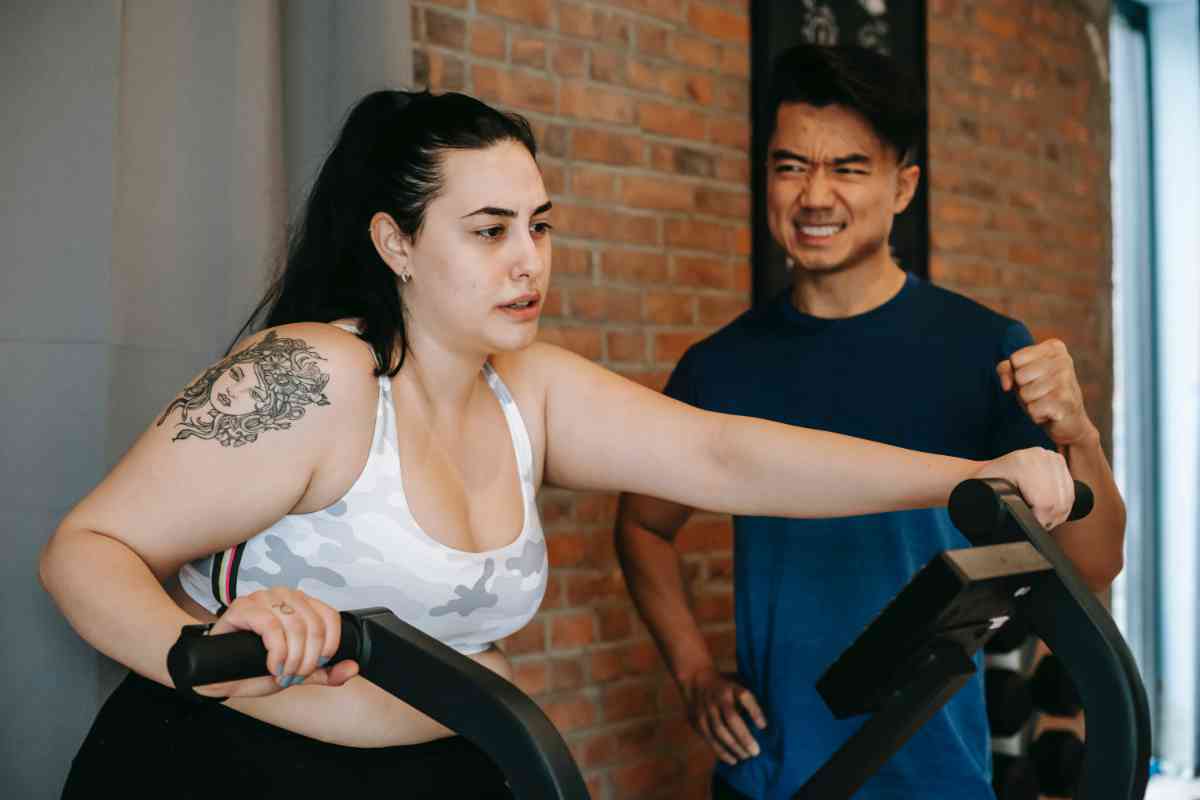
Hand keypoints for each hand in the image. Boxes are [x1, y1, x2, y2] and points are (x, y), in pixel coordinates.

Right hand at [192, 588, 358, 698]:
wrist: (217, 676)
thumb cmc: (254, 667)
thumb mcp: (296, 672)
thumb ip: (325, 671)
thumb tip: (353, 667)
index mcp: (301, 604)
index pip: (330, 617)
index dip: (329, 646)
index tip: (318, 665)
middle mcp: (284, 595)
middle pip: (314, 625)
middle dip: (308, 659)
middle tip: (295, 676)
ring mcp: (262, 598)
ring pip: (295, 626)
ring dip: (292, 658)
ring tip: (282, 673)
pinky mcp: (242, 607)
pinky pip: (271, 627)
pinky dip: (276, 653)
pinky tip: (272, 666)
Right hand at [682, 667, 766, 764]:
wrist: (696, 680)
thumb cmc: (726, 685)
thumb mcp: (738, 682)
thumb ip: (750, 697)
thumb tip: (772, 717)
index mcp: (731, 686)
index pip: (744, 696)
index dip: (754, 711)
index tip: (764, 726)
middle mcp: (718, 697)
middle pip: (731, 718)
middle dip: (744, 737)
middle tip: (756, 751)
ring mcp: (706, 709)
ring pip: (719, 731)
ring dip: (734, 746)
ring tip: (746, 757)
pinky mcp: (698, 720)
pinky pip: (710, 739)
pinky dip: (721, 751)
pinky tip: (733, 760)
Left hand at [973, 447, 1073, 529]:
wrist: (987, 472)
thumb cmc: (983, 486)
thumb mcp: (985, 497)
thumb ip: (999, 511)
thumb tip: (1015, 529)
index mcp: (1022, 462)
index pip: (1045, 502)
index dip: (1039, 520)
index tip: (1029, 525)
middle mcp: (1040, 456)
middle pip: (1058, 502)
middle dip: (1048, 520)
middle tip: (1034, 524)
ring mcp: (1051, 457)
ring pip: (1066, 499)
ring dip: (1056, 515)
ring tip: (1039, 517)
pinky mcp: (1059, 461)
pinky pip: (1069, 492)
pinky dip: (1062, 506)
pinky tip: (1048, 509)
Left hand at [997, 339, 1097, 446]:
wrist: (1068, 419)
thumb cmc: (1041, 392)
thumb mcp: (1021, 375)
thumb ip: (1006, 369)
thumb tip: (1006, 385)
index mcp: (1054, 348)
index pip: (1015, 359)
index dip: (1017, 374)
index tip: (1033, 378)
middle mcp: (1063, 360)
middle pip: (1019, 376)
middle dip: (1023, 389)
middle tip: (1040, 392)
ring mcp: (1066, 380)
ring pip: (1025, 394)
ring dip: (1030, 403)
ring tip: (1045, 401)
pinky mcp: (1066, 400)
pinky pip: (1032, 409)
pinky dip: (1036, 415)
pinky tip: (1050, 412)